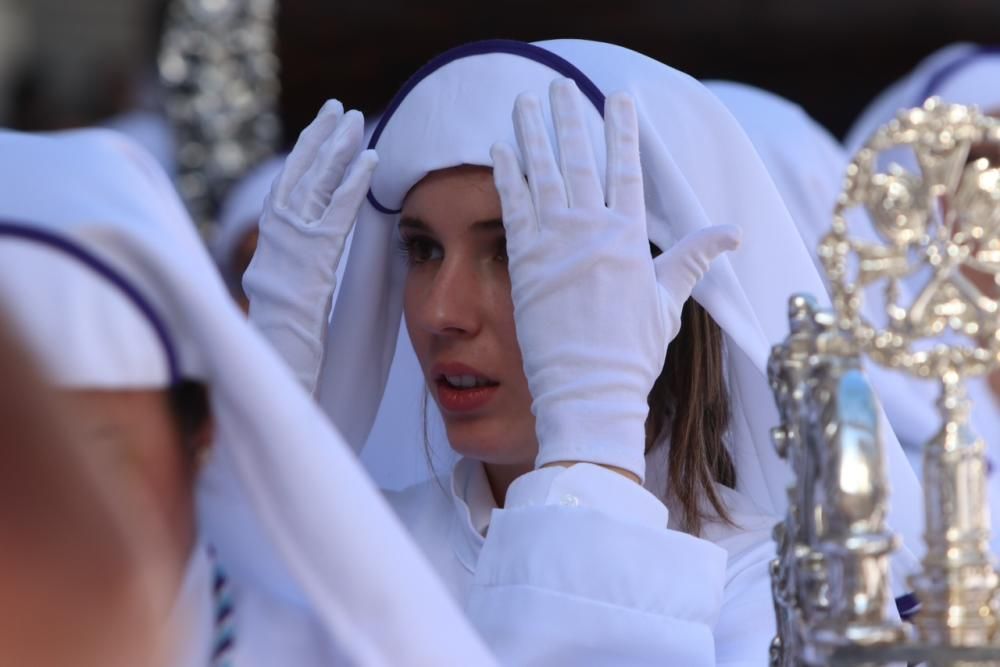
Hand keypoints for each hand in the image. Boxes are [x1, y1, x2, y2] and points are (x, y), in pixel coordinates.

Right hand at [243, 100, 376, 392]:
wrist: (276, 370)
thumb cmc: (284, 348)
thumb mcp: (288, 303)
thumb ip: (299, 273)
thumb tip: (310, 256)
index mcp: (268, 249)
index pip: (287, 193)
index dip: (304, 160)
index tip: (320, 134)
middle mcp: (274, 241)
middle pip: (297, 178)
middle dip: (319, 141)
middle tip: (341, 109)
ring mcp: (290, 249)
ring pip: (313, 188)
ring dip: (336, 151)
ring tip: (356, 120)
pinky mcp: (312, 260)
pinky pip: (335, 216)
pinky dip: (352, 186)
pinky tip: (371, 162)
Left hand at [491, 79, 739, 481]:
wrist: (589, 389)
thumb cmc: (632, 352)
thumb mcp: (669, 303)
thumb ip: (692, 259)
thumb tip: (734, 233)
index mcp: (629, 238)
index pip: (627, 170)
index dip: (622, 130)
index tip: (618, 97)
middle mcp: (591, 231)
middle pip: (579, 160)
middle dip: (570, 117)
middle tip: (559, 83)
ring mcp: (554, 244)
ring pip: (542, 174)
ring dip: (532, 133)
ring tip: (523, 100)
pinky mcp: (524, 262)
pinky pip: (512, 207)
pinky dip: (507, 175)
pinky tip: (500, 148)